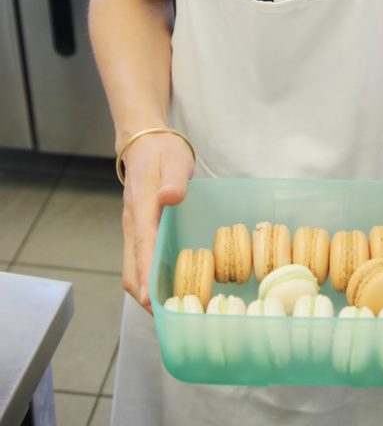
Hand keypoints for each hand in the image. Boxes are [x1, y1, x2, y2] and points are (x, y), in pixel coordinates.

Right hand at [120, 133, 194, 312]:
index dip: (146, 275)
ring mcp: (133, 229)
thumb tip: (170, 197)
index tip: (150, 301)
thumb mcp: (174, 159)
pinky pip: (140, 261)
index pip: (142, 246)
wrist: (145, 141)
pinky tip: (170, 286)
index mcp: (140, 207)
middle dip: (146, 296)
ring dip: (147, 291)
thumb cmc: (163, 151)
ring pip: (133, 269)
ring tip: (173, 310)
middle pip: (132, 269)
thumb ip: (174, 180)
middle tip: (170, 318)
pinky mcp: (139, 231)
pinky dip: (150, 279)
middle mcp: (132, 223)